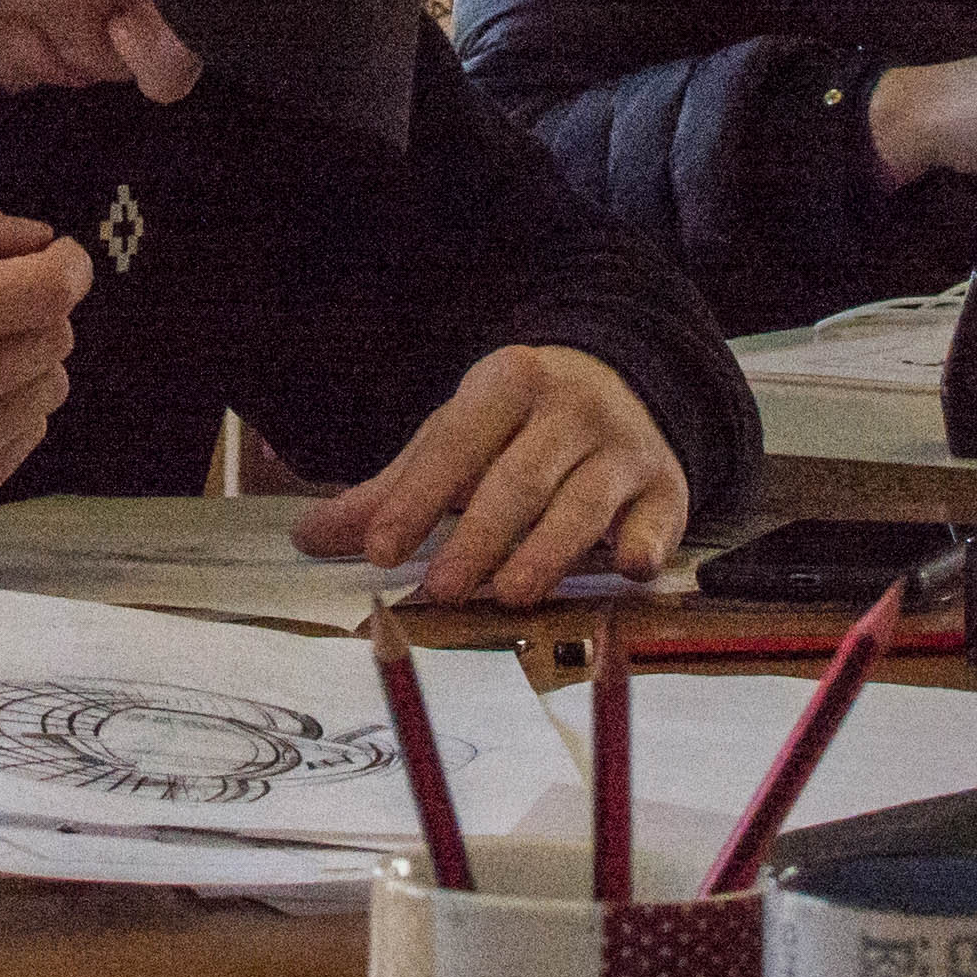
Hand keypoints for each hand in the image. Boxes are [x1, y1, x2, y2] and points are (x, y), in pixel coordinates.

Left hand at [291, 345, 690, 604]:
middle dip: (479, 535)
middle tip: (441, 587)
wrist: (623, 384)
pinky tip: (626, 570)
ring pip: (584, 501)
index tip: (379, 549)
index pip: (455, 442)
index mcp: (508, 383)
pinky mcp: (668, 487)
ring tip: (510, 593)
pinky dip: (643, 544)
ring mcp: (624, 447)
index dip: (416, 497)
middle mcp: (572, 409)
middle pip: (520, 478)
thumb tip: (308, 538)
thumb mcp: (455, 439)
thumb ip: (391, 492)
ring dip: (548, 549)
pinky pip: (657, 518)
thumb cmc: (518, 428)